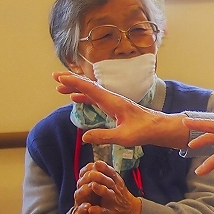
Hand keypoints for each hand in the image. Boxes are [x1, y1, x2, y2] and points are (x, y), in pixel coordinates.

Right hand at [54, 72, 187, 148]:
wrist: (158, 128)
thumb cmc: (144, 131)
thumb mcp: (124, 137)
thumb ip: (104, 136)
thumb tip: (84, 137)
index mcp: (113, 101)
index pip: (90, 88)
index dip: (74, 82)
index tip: (60, 77)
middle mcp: (112, 98)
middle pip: (89, 86)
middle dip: (72, 80)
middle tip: (54, 76)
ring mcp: (113, 102)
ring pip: (91, 91)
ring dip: (75, 88)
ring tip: (59, 87)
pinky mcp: (114, 107)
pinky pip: (95, 98)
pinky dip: (83, 96)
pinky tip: (75, 98)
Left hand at [74, 159, 141, 213]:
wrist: (132, 212)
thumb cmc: (120, 195)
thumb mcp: (118, 183)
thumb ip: (108, 175)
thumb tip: (97, 162)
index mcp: (117, 182)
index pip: (111, 173)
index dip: (104, 168)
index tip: (96, 163)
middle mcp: (116, 190)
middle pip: (109, 181)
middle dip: (101, 177)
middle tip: (90, 174)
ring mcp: (113, 201)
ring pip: (108, 194)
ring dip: (101, 189)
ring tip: (93, 186)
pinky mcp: (110, 213)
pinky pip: (104, 211)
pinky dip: (97, 210)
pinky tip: (90, 209)